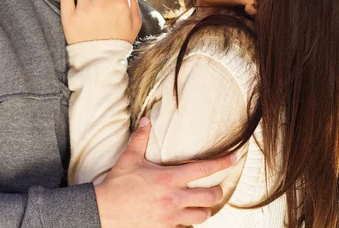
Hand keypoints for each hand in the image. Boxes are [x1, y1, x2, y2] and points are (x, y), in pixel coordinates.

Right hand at [95, 117, 235, 227]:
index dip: (222, 163)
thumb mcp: (129, 159)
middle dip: (216, 191)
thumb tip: (145, 120)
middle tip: (215, 187)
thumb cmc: (117, 185)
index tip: (233, 158)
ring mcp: (170, 216)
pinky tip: (185, 217)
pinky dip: (188, 223)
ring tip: (202, 204)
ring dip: (205, 209)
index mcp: (169, 178)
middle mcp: (174, 198)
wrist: (104, 211)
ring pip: (202, 216)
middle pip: (210, 196)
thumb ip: (140, 139)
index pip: (203, 169)